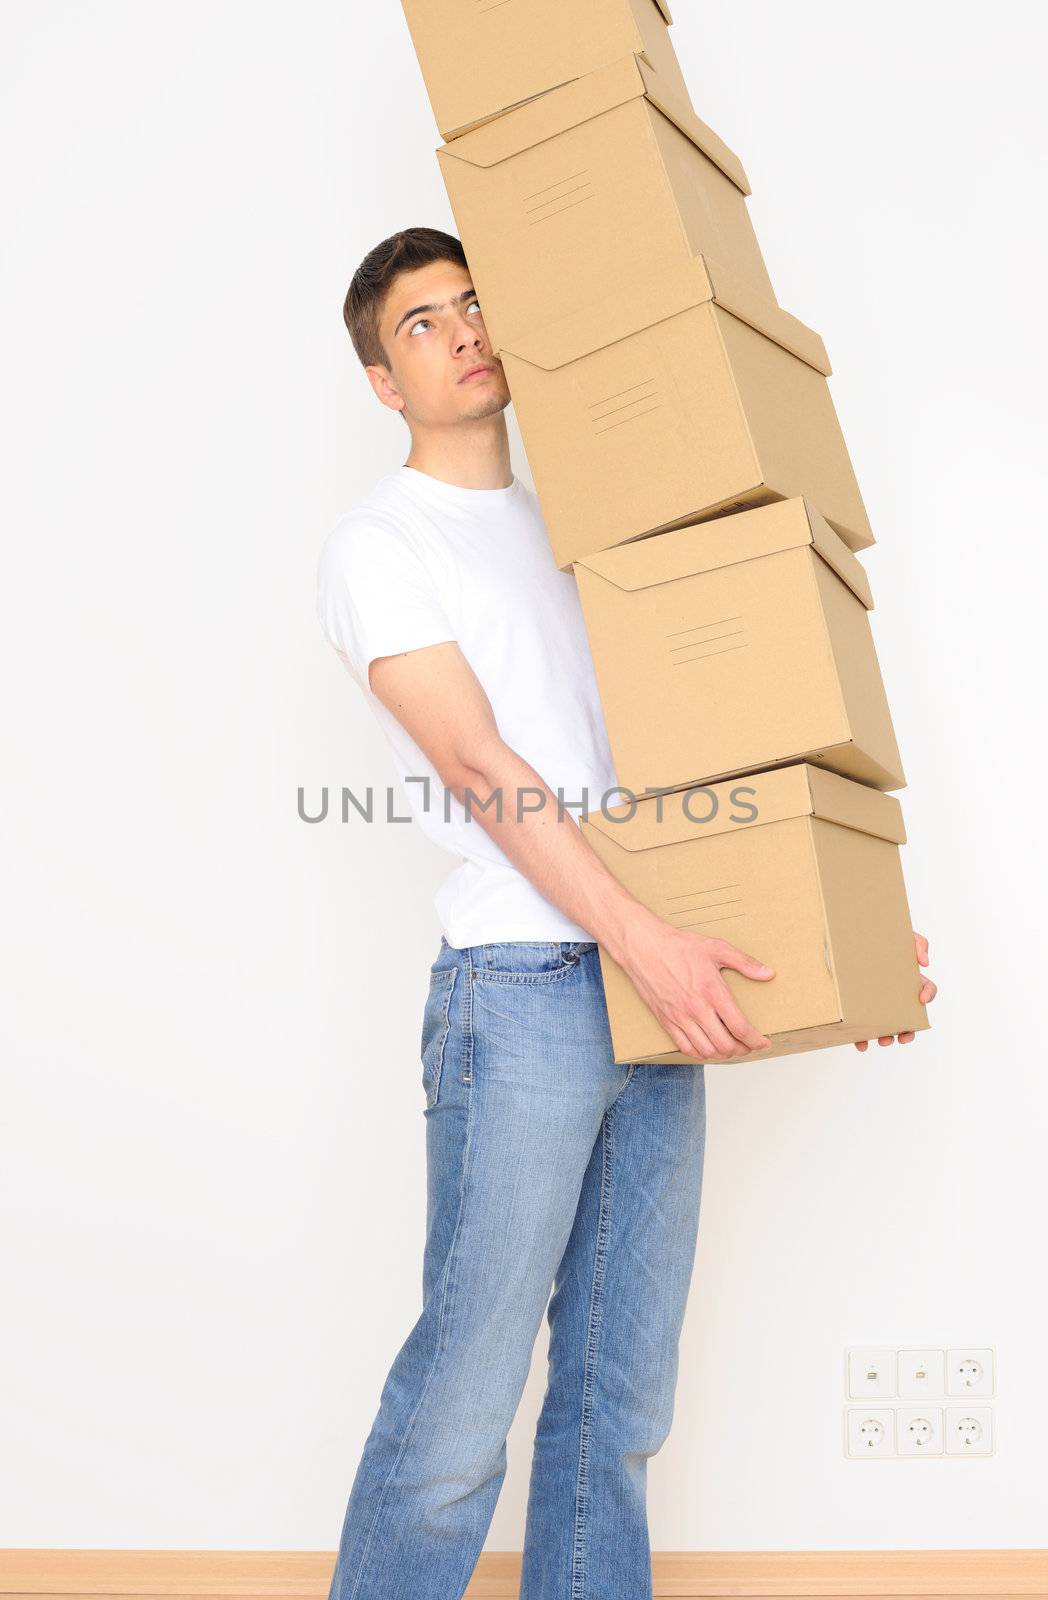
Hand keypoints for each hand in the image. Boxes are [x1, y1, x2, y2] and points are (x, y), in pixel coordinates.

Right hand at [622, 920, 775, 1059]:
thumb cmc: (679, 946)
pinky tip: (708, 1047)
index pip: (740, 1027)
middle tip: (749, 1045)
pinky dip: (701, 1054)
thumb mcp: (716, 948)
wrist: (644, 947)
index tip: (764, 1042)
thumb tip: (768, 974)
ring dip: (723, 1054)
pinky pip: (686, 1048)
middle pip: (725, 1045)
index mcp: (712, 992)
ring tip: (731, 1047)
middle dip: (742, 1049)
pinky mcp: (666, 1021)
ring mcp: (680, 1017)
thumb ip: (744, 962)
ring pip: (706, 1050)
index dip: (756, 1040)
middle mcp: (697, 1009)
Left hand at [854, 930, 936, 1050]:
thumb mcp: (902, 933)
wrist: (849, 932)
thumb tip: (924, 963)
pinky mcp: (858, 1006)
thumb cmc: (880, 936)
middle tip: (903, 1036)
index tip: (921, 999)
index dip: (928, 995)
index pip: (927, 988)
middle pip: (909, 1017)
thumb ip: (918, 942)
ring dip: (888, 1037)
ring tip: (883, 1041)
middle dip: (908, 1030)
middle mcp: (895, 993)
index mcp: (908, 977)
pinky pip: (863, 1025)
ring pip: (887, 1025)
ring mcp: (877, 1001)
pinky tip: (860, 1043)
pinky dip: (863, 1037)